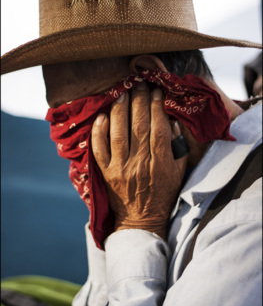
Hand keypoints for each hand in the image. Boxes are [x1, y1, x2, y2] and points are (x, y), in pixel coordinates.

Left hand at [91, 82, 187, 239]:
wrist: (140, 220)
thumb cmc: (162, 195)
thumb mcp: (179, 174)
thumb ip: (178, 149)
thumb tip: (173, 124)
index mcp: (160, 164)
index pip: (159, 129)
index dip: (157, 107)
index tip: (156, 92)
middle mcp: (139, 164)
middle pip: (139, 126)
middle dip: (139, 101)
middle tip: (139, 84)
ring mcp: (120, 168)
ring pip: (118, 134)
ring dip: (120, 110)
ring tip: (122, 93)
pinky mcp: (105, 173)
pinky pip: (99, 149)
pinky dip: (99, 132)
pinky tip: (102, 116)